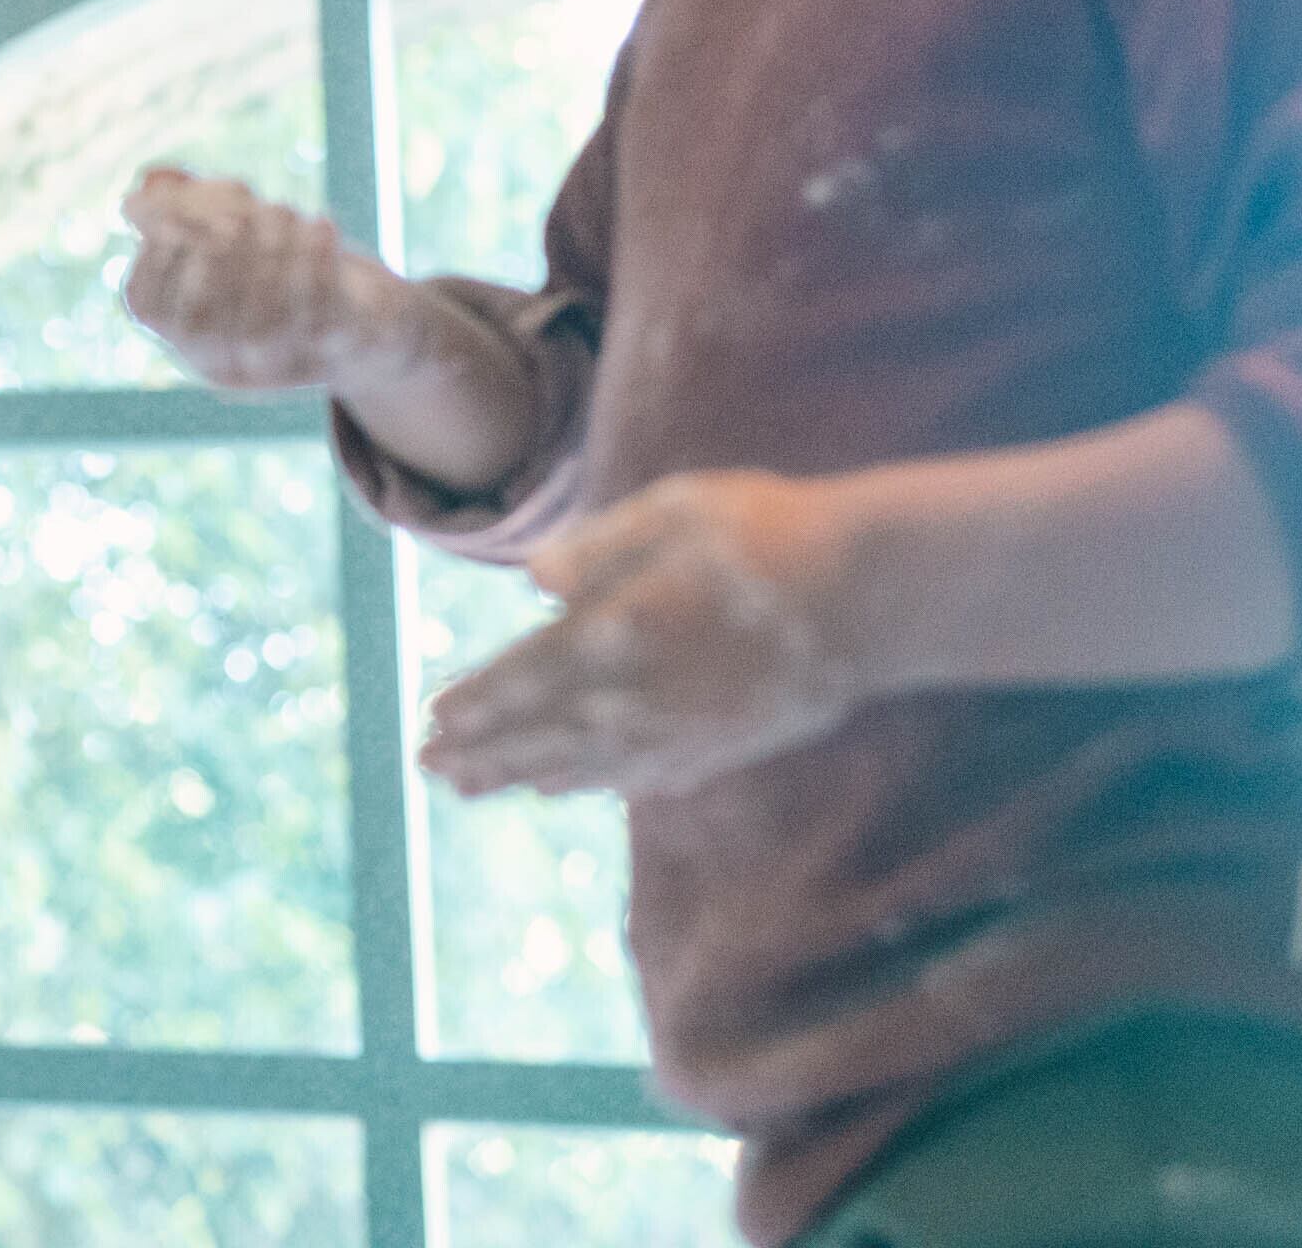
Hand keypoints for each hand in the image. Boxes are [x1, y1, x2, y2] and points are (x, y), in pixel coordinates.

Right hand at [118, 165, 441, 392]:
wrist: (376, 318)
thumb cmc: (290, 268)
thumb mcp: (237, 232)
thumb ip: (185, 212)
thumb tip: (134, 200)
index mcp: (191, 337)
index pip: (146, 306)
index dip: (154, 255)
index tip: (179, 215)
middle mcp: (231, 363)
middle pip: (201, 321)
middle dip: (214, 254)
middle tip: (237, 213)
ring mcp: (286, 366)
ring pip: (263, 322)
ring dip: (268, 252)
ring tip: (282, 210)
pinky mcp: (341, 350)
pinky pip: (321, 315)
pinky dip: (317, 261)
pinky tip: (320, 222)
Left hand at [420, 470, 869, 799]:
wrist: (871, 592)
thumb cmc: (766, 532)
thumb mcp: (671, 511)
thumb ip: (597, 549)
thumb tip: (534, 581)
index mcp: (617, 634)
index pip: (526, 677)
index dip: (476, 703)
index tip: (431, 721)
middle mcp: (642, 695)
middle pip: (545, 733)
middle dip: (483, 752)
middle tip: (430, 770)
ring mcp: (686, 728)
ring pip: (589, 764)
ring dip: (527, 775)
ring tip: (479, 787)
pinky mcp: (728, 742)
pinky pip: (647, 775)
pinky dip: (600, 784)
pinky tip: (573, 789)